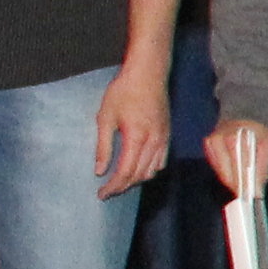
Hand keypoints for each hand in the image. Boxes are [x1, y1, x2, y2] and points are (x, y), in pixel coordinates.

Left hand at [93, 65, 172, 197]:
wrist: (148, 73)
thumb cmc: (123, 92)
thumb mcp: (105, 117)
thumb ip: (103, 146)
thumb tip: (100, 171)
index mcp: (137, 138)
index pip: (126, 172)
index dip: (113, 186)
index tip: (101, 194)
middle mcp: (154, 142)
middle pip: (139, 175)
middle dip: (122, 187)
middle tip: (107, 192)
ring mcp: (163, 138)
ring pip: (152, 171)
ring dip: (136, 180)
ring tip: (120, 182)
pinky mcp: (167, 134)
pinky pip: (161, 161)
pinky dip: (149, 170)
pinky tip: (139, 169)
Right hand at [206, 116, 267, 200]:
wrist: (247, 106)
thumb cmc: (262, 124)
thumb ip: (263, 165)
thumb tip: (258, 189)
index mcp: (235, 140)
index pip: (240, 172)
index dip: (247, 187)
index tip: (254, 198)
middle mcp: (219, 141)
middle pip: (228, 175)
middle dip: (240, 187)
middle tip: (251, 195)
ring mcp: (211, 143)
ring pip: (221, 173)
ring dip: (233, 181)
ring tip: (245, 184)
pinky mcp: (207, 144)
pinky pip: (217, 166)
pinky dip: (226, 172)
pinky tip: (236, 172)